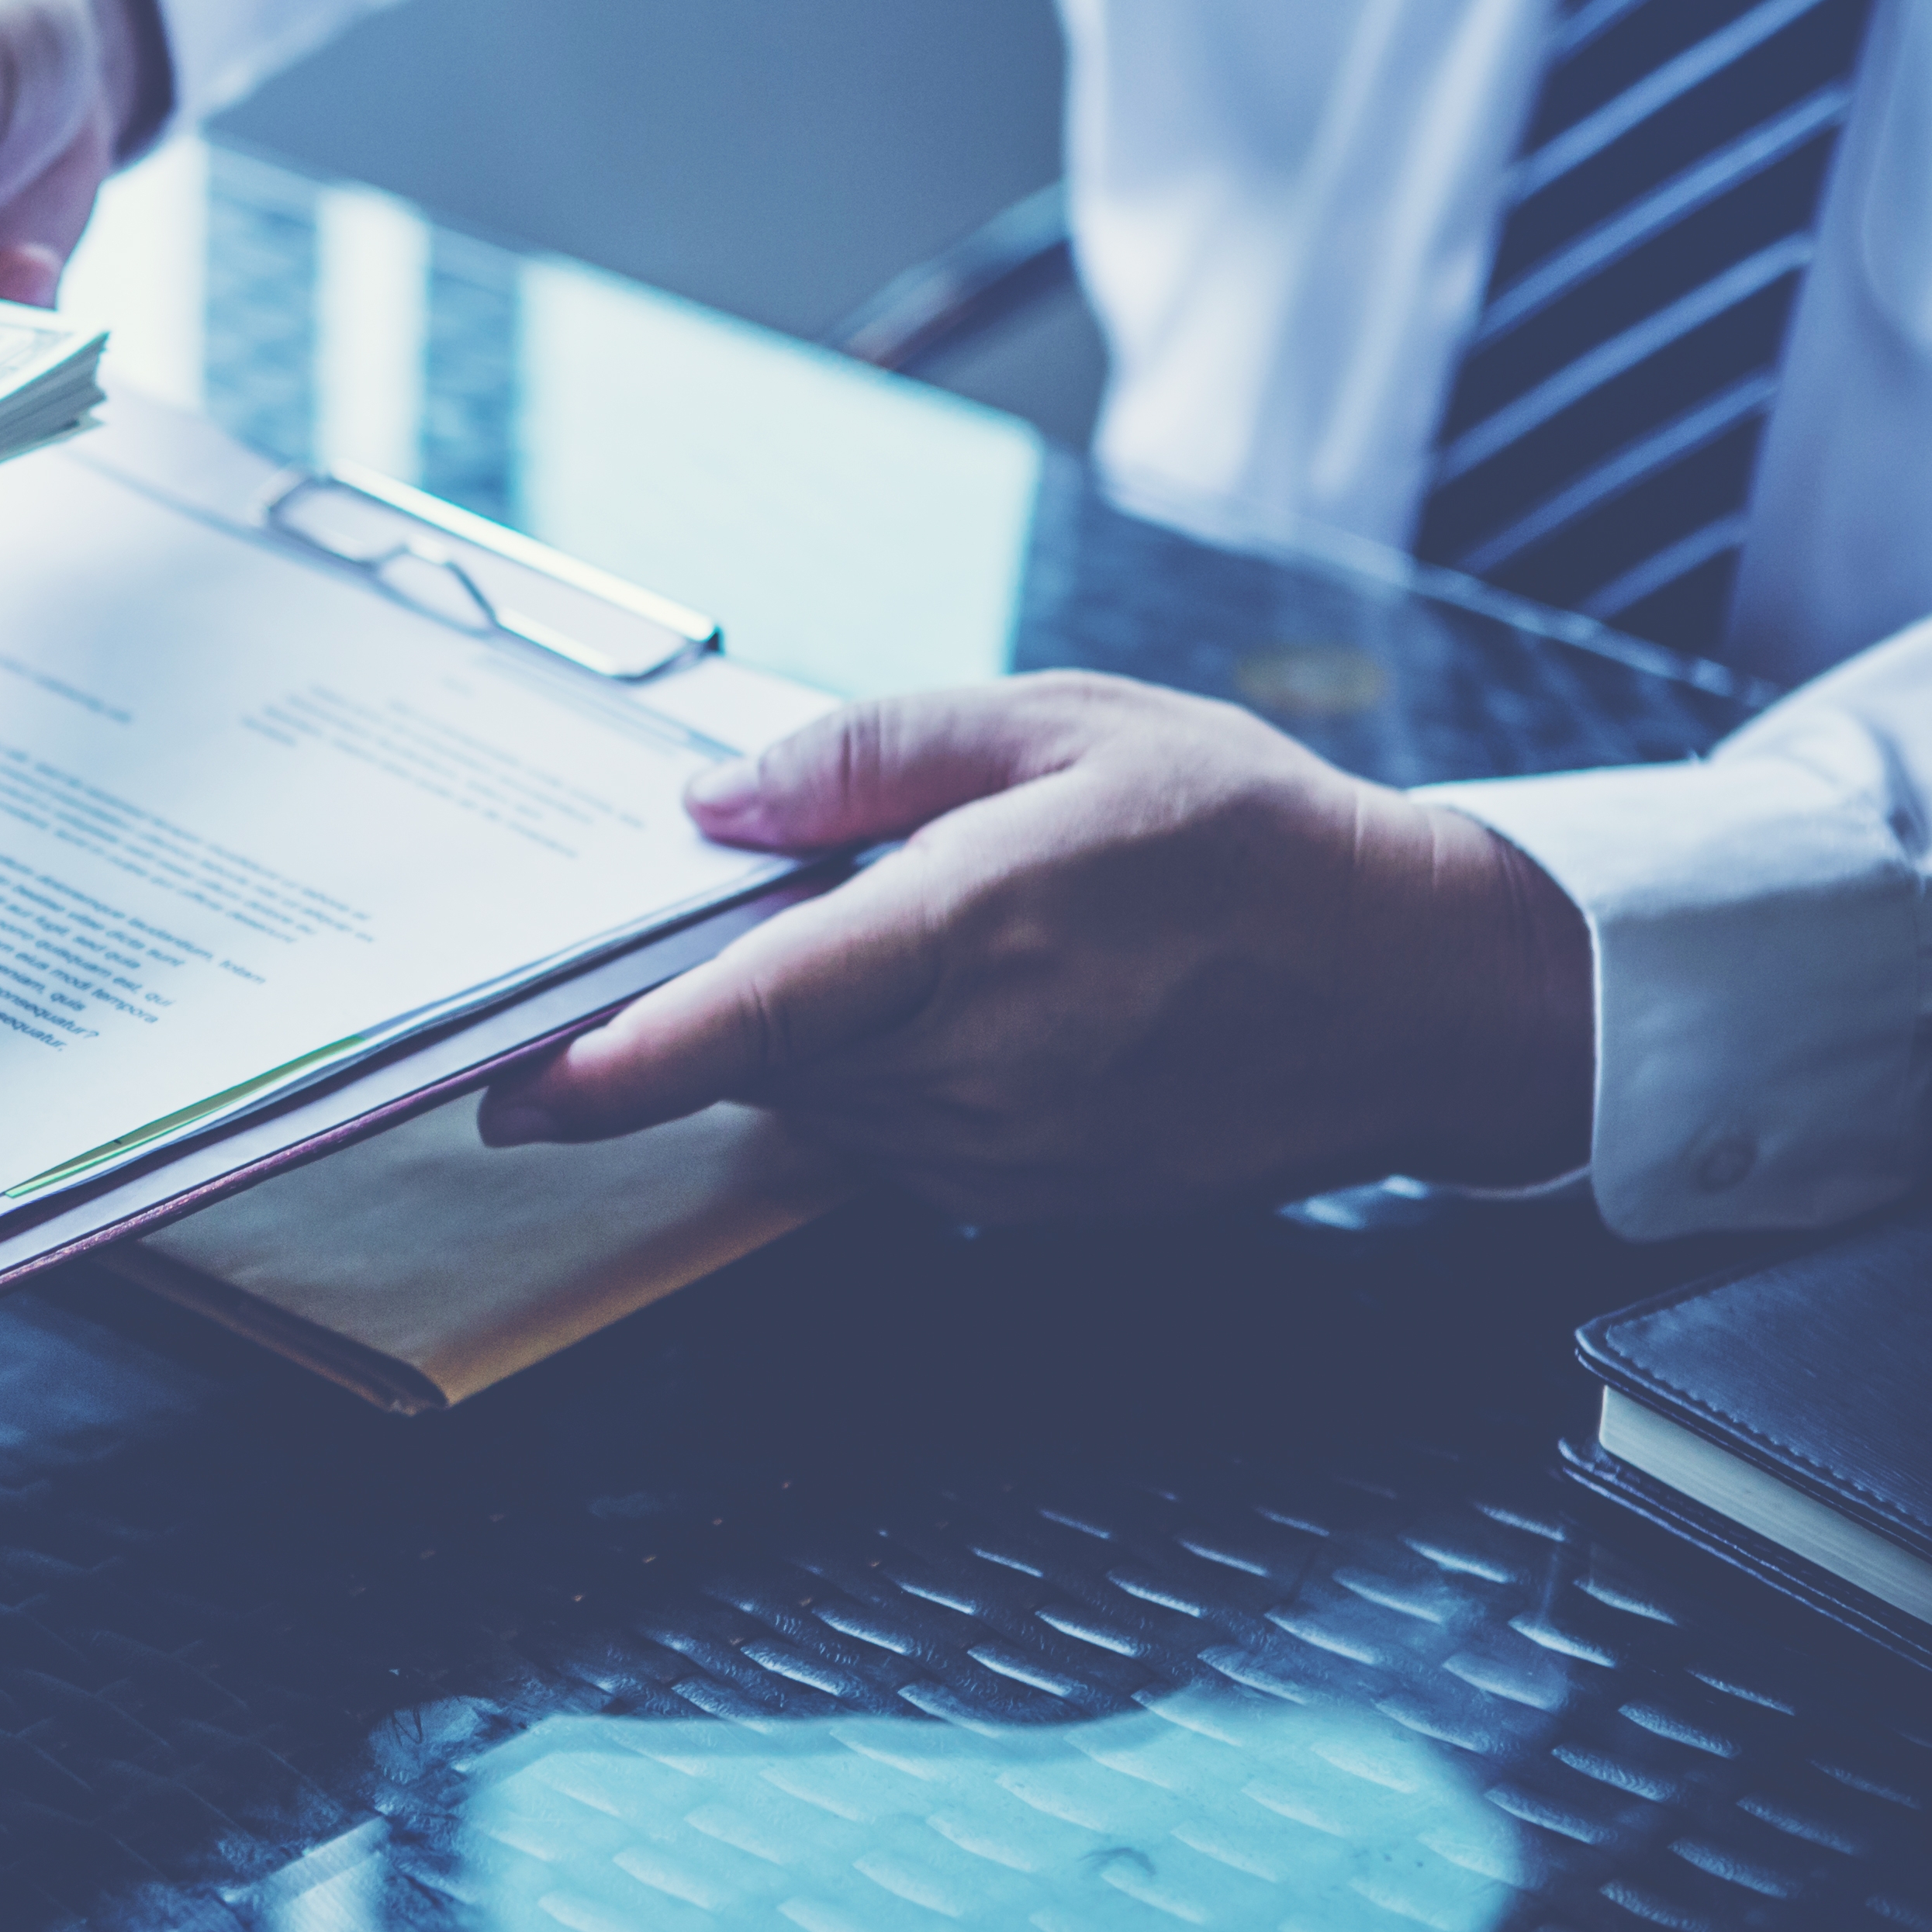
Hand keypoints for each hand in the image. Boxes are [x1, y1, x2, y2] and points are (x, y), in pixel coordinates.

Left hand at [476, 674, 1596, 1219]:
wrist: (1422, 986)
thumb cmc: (1249, 834)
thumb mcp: (1061, 726)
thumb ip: (869, 755)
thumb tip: (714, 803)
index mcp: (980, 929)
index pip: (754, 1014)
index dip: (615, 1062)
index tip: (508, 1087)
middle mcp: (985, 1063)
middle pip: (762, 1059)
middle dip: (697, 1011)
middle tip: (665, 950)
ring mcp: (1010, 1154)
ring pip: (817, 1106)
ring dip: (800, 1041)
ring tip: (894, 949)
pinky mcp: (1033, 1205)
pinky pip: (890, 1146)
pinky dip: (876, 1083)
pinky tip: (949, 1012)